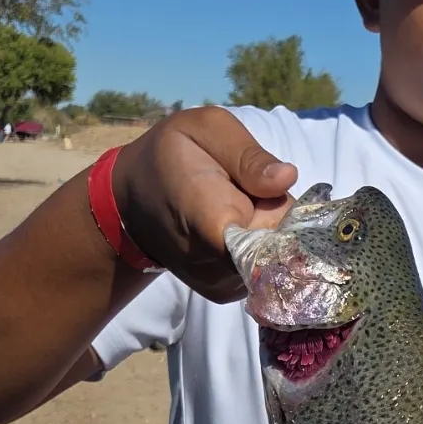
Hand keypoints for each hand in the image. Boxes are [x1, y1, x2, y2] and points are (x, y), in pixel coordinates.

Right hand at [111, 106, 298, 301]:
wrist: (133, 201)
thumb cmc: (172, 156)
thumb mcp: (206, 130)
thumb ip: (248, 155)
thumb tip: (287, 178)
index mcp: (209, 217)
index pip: (264, 244)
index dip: (289, 223)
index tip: (279, 197)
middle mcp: (214, 262)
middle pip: (282, 245)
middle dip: (279, 215)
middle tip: (250, 191)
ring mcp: (220, 283)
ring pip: (276, 258)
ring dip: (269, 231)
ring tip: (238, 209)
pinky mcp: (225, 292)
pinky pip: (265, 269)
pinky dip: (260, 247)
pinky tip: (236, 229)